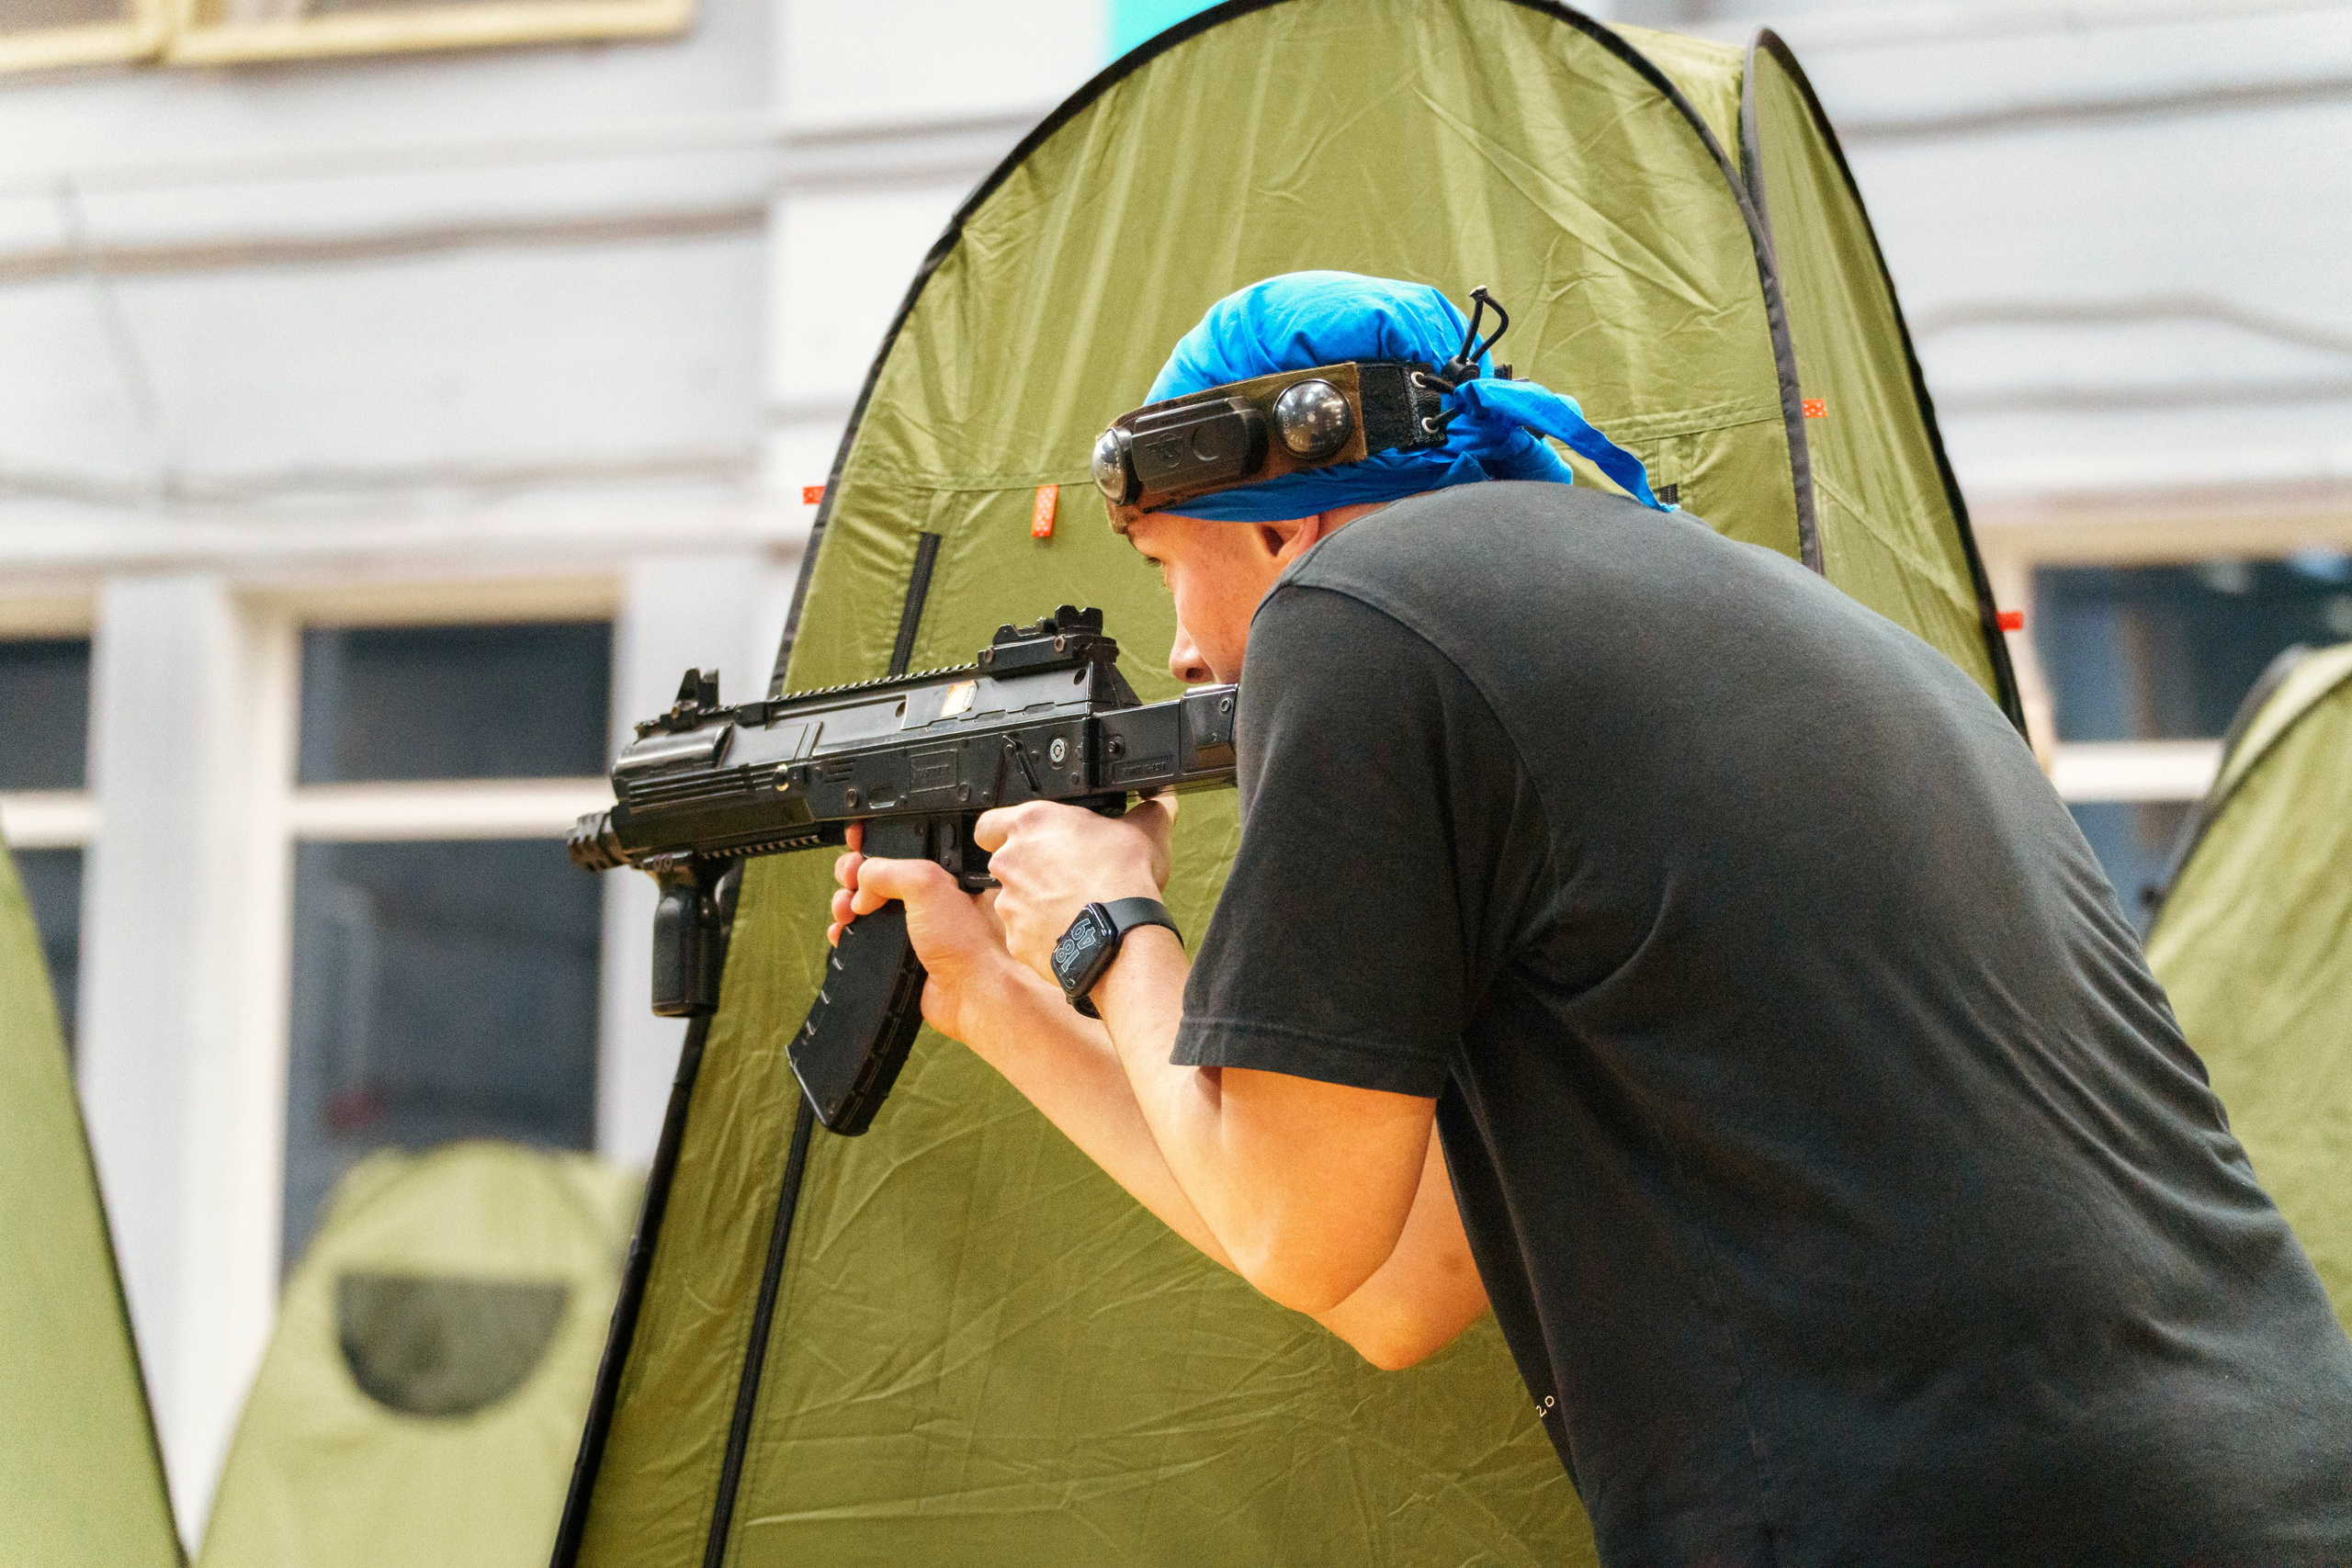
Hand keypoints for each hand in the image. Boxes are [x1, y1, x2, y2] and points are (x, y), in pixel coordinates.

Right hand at [829, 823, 1028, 1046]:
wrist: (971, 994)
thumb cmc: (969, 942)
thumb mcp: (928, 883)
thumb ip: (889, 870)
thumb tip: (861, 884)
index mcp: (944, 872)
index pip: (902, 846)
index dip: (875, 843)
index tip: (855, 843)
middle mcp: (929, 897)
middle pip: (878, 875)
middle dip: (854, 873)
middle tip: (847, 879)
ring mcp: (914, 926)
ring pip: (867, 905)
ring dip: (846, 903)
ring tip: (843, 910)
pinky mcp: (901, 953)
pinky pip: (866, 936)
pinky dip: (848, 932)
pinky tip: (842, 932)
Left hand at [975, 796, 1175, 980]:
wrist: (1120, 935)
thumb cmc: (1124, 879)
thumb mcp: (1145, 828)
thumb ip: (1146, 808)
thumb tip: (1159, 800)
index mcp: (1031, 824)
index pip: (990, 822)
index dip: (1004, 831)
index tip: (1026, 838)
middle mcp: (1010, 862)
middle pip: (1006, 863)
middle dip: (1029, 869)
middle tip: (1065, 874)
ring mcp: (1009, 903)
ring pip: (1015, 900)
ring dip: (1036, 902)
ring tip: (1074, 906)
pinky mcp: (1016, 939)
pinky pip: (1024, 934)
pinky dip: (1042, 933)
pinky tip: (1072, 930)